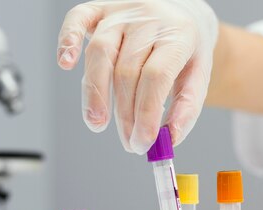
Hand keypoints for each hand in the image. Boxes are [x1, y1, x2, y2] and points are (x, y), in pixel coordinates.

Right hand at [57, 0, 217, 153]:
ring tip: (97, 123)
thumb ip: (186, 109)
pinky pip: (78, 19)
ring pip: (100, 51)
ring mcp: (122, 11)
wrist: (181, 12)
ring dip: (95, 92)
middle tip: (128, 142)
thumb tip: (169, 139)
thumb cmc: (184, 49)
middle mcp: (149, 18)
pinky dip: (67, 40)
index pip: (156, 77)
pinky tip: (65, 63)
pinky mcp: (99, 8)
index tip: (142, 143)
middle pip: (127, 71)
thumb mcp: (198, 76)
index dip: (146, 114)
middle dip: (125, 114)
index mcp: (178, 35)